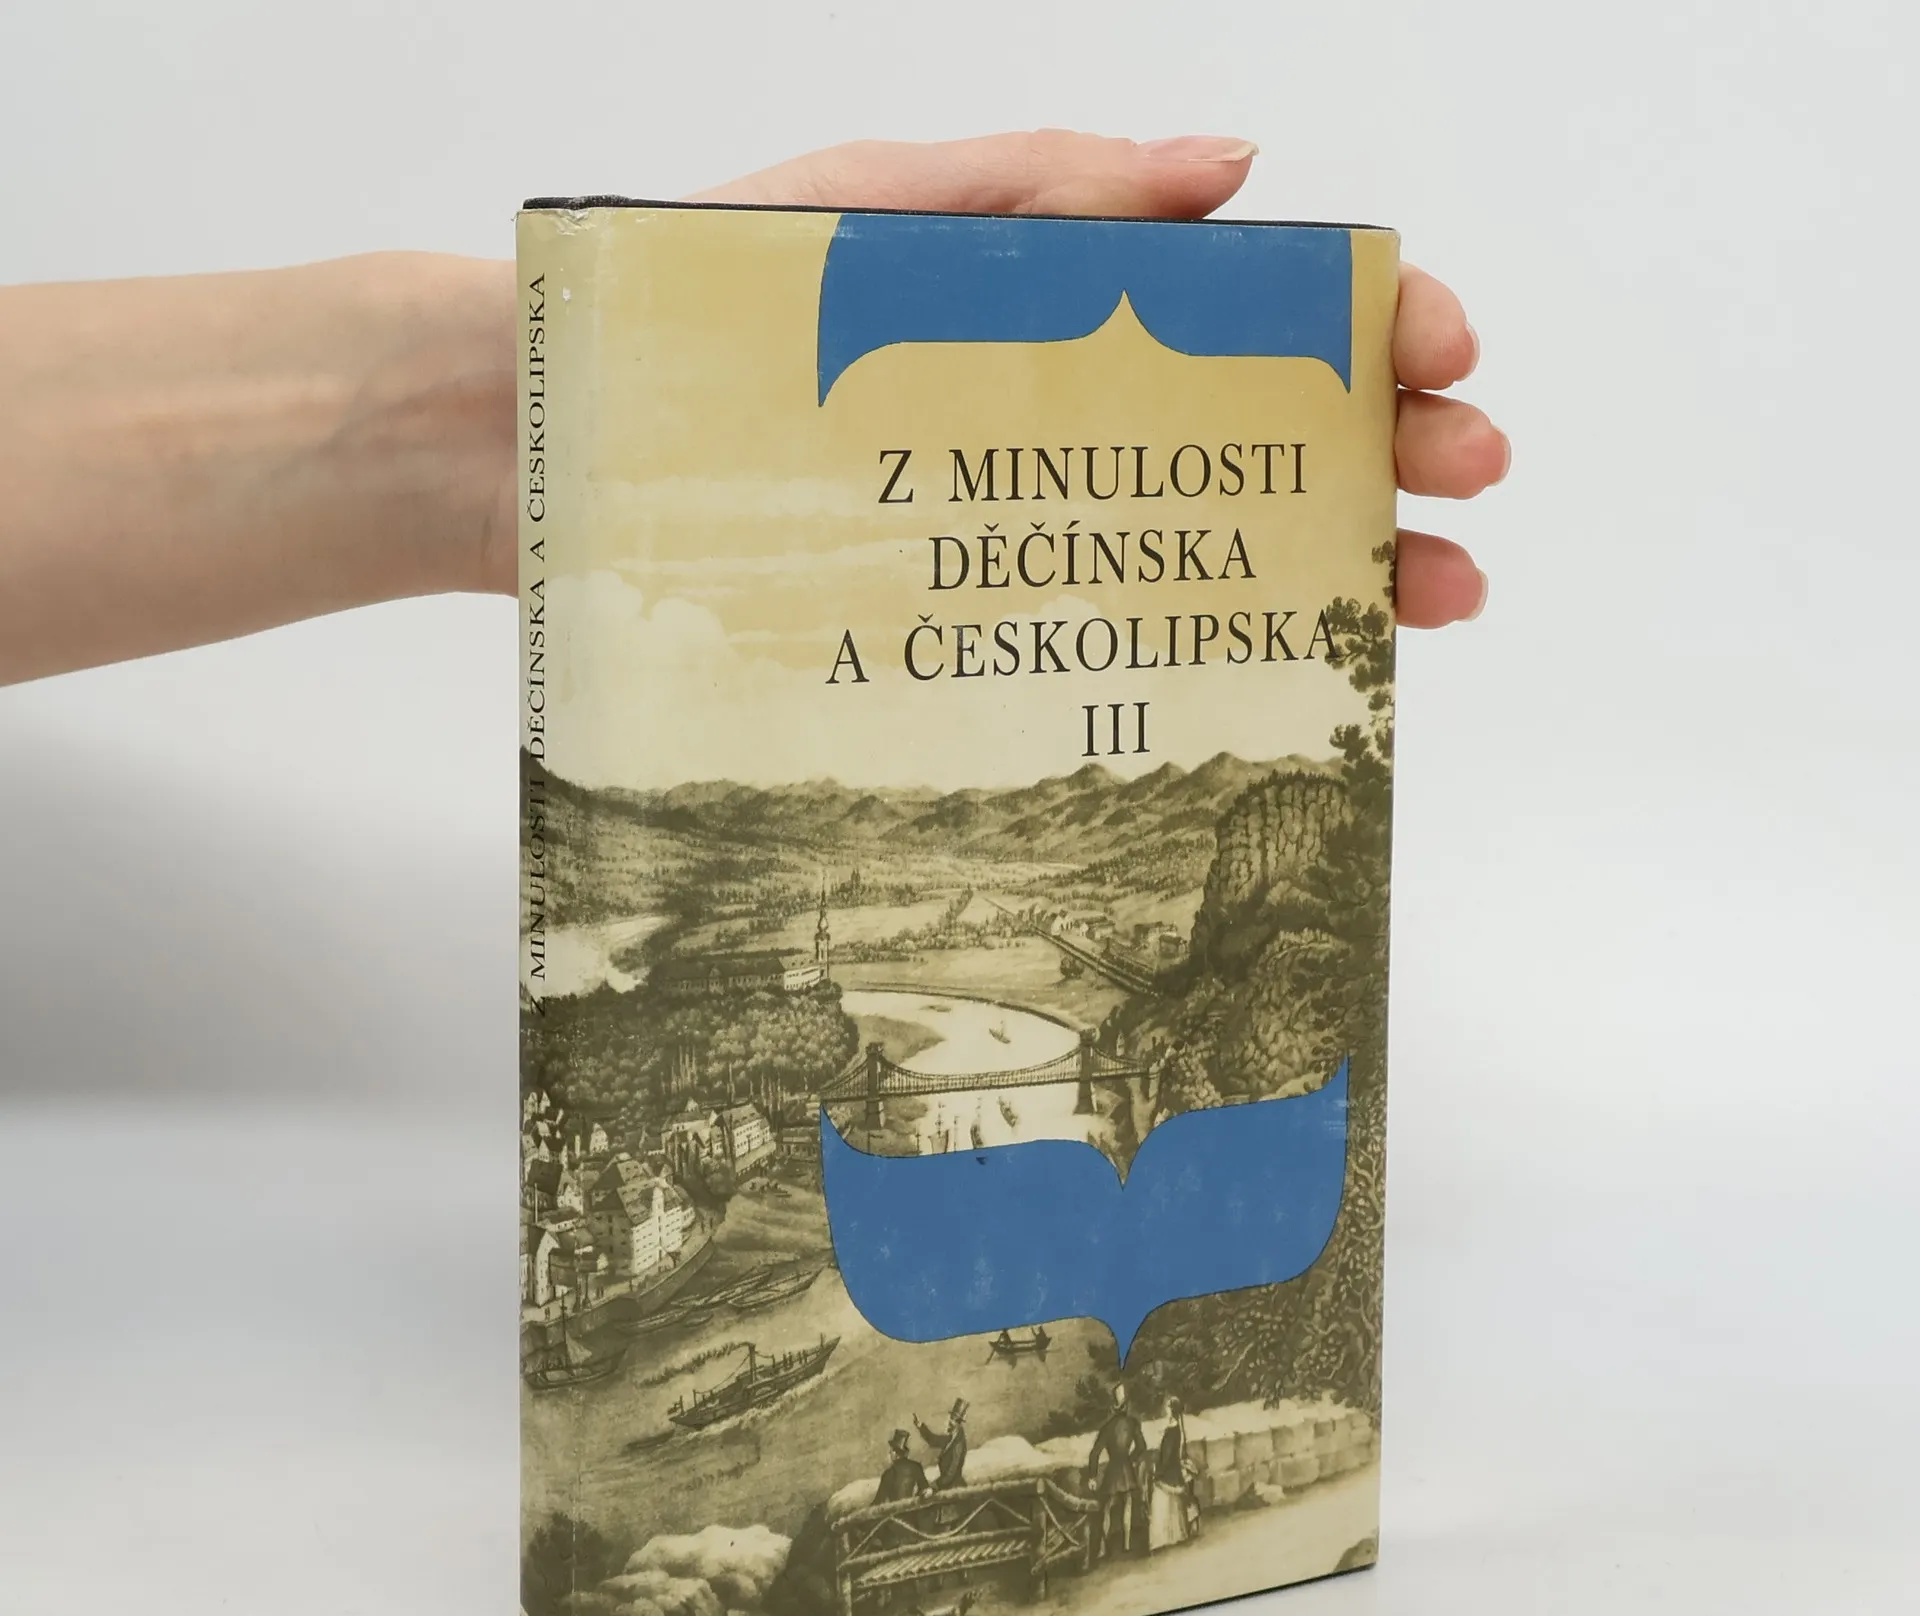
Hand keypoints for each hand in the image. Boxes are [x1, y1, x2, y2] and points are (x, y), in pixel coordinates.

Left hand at [700, 131, 1503, 627]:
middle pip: (1269, 428)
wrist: (569, 441)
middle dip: (1392, 442)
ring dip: (1350, 557)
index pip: (1254, 304)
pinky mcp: (979, 620)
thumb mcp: (879, 212)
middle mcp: (1068, 417)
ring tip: (1439, 592)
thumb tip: (1235, 167)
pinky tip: (1299, 668)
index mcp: (1065, 300)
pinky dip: (1224, 650)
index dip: (1366, 319)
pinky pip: (1121, 635)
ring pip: (1222, 542)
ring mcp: (1033, 522)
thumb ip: (1047, 187)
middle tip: (1469, 474)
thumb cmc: (712, 304)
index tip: (1438, 352)